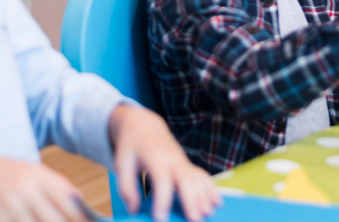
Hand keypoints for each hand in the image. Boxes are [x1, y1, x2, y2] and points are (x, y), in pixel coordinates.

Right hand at [0, 157, 88, 221]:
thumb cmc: (9, 176)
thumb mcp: (34, 173)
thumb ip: (56, 188)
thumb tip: (83, 208)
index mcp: (38, 174)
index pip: (68, 198)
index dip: (82, 216)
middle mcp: (25, 190)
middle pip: (55, 219)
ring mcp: (10, 207)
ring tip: (44, 220)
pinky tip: (29, 221)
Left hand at [109, 104, 219, 221]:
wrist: (145, 126)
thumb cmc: (131, 147)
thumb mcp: (121, 163)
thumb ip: (126, 187)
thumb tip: (134, 210)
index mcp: (154, 158)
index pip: (161, 178)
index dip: (162, 198)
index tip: (159, 217)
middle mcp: (172, 159)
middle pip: (185, 178)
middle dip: (191, 199)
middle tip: (194, 220)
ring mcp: (182, 161)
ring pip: (197, 177)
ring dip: (204, 196)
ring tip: (207, 214)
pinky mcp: (187, 164)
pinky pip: (202, 175)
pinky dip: (211, 188)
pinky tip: (217, 202)